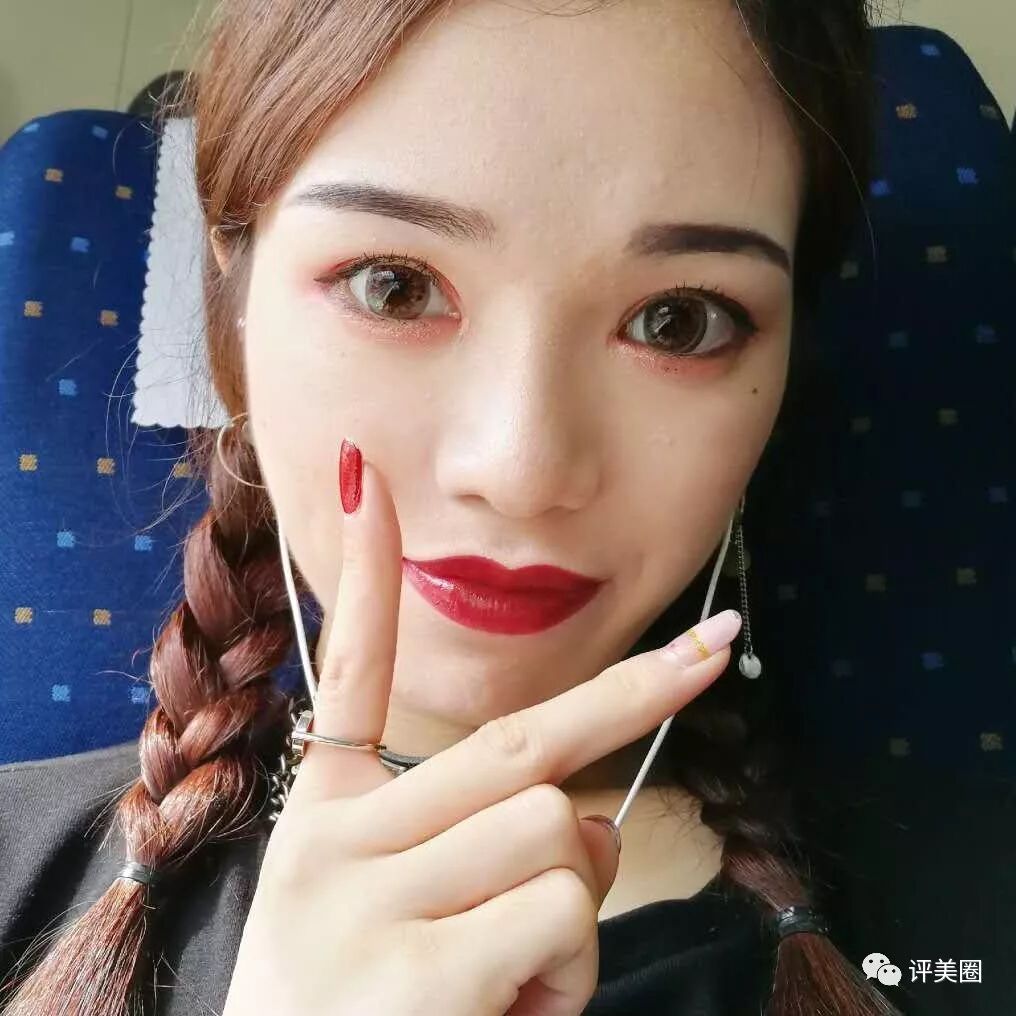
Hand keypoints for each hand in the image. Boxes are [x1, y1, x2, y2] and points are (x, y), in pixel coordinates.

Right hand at [223, 449, 739, 1015]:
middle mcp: (339, 836)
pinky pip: (558, 912)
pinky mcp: (413, 969)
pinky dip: (569, 967)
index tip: (369, 479)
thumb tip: (580, 807)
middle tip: (714, 650)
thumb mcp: (393, 913)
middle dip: (635, 689)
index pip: (352, 666)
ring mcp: (370, 897)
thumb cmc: (356, 1012)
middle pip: (524, 741)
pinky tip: (513, 1007)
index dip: (363, 570)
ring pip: (556, 828)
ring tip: (519, 967)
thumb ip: (478, 840)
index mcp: (328, 810)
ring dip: (576, 898)